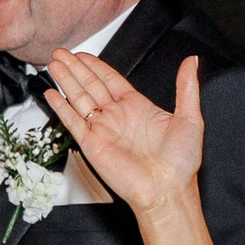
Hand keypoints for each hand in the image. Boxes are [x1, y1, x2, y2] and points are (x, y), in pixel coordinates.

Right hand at [43, 51, 203, 221]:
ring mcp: (103, 130)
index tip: (83, 55)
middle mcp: (118, 117)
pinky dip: (61, 107)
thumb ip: (187, 87)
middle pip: (90, 85)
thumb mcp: (190, 118)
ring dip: (66, 81)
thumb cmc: (180, 164)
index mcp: (138, 108)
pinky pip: (73, 121)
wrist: (167, 191)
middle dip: (75, 68)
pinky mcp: (92, 145)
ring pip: (79, 98)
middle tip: (61, 53)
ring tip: (53, 64)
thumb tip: (192, 62)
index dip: (95, 66)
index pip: (111, 80)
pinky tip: (52, 93)